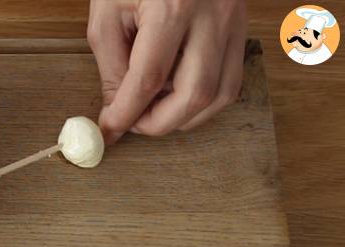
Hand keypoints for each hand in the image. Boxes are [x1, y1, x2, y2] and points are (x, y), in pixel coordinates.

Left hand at [88, 0, 246, 143]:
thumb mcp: (108, 10)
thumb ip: (111, 64)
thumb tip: (118, 108)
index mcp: (171, 6)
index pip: (148, 79)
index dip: (125, 114)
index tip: (110, 130)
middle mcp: (210, 15)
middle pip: (193, 95)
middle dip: (159, 123)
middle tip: (135, 123)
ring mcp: (232, 21)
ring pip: (220, 95)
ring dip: (185, 117)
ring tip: (155, 110)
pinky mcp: (241, 27)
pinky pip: (231, 81)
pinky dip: (205, 101)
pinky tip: (179, 95)